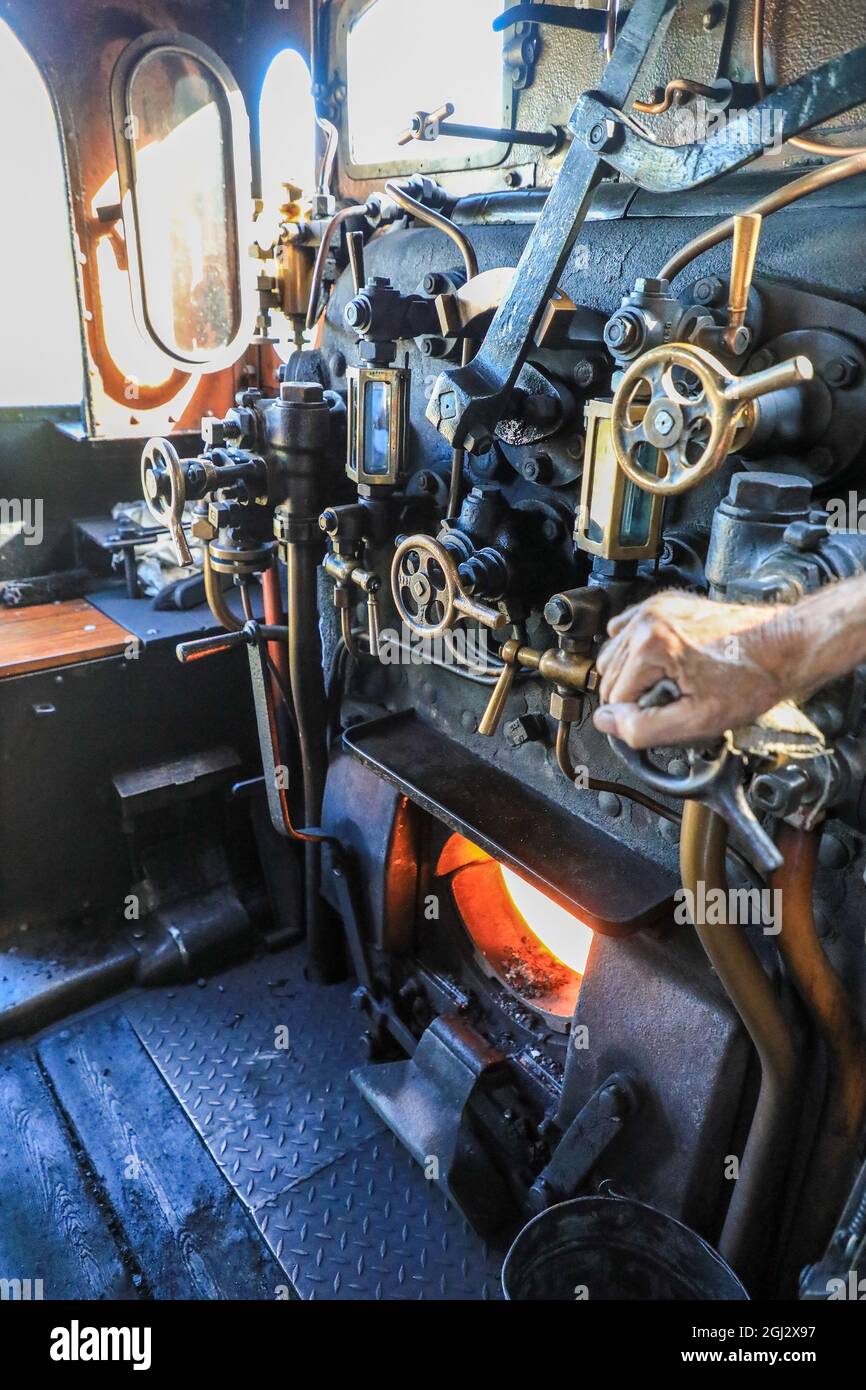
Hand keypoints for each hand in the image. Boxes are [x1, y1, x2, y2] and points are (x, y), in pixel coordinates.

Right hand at [592, 591, 788, 748]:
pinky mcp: (664, 604)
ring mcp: (655, 608)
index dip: (636, 717)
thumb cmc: (752, 679)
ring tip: (671, 683)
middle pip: (609, 674)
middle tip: (672, 702)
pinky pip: (627, 632)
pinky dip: (636, 652)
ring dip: (633, 675)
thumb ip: (644, 728)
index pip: (614, 698)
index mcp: (652, 645)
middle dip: (633, 695)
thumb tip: (607, 722)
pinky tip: (663, 665)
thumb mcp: (697, 720)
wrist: (784, 647)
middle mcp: (647, 619)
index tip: (665, 716)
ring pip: (615, 655)